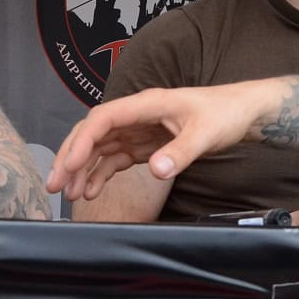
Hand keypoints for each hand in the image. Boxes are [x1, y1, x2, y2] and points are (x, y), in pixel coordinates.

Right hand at [49, 84, 263, 202]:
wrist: (243, 113)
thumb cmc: (226, 113)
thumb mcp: (206, 133)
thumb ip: (181, 152)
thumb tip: (157, 169)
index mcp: (147, 104)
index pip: (103, 118)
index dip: (83, 141)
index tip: (70, 166)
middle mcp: (138, 115)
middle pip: (93, 132)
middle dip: (72, 157)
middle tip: (55, 185)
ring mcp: (140, 130)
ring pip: (101, 147)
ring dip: (82, 169)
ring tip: (69, 194)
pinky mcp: (147, 144)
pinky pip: (116, 158)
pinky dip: (101, 174)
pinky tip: (91, 191)